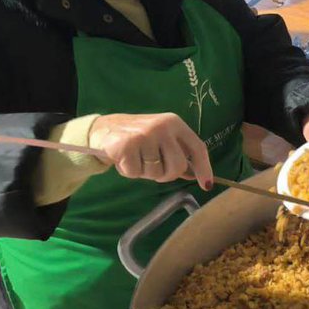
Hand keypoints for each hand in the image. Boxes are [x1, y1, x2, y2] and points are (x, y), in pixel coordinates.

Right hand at [88, 113, 213, 190]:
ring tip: (135, 158)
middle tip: (152, 167)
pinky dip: (129, 171)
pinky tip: (124, 159)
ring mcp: (144, 135)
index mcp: (175, 123)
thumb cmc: (138, 138)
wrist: (102, 129)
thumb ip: (178, 154)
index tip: (206, 185)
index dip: (204, 168)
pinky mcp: (126, 145)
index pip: (197, 148)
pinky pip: (135, 173)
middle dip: (166, 174)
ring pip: (155, 172)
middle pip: (177, 167)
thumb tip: (197, 175)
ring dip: (144, 172)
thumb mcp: (162, 140)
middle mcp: (162, 126)